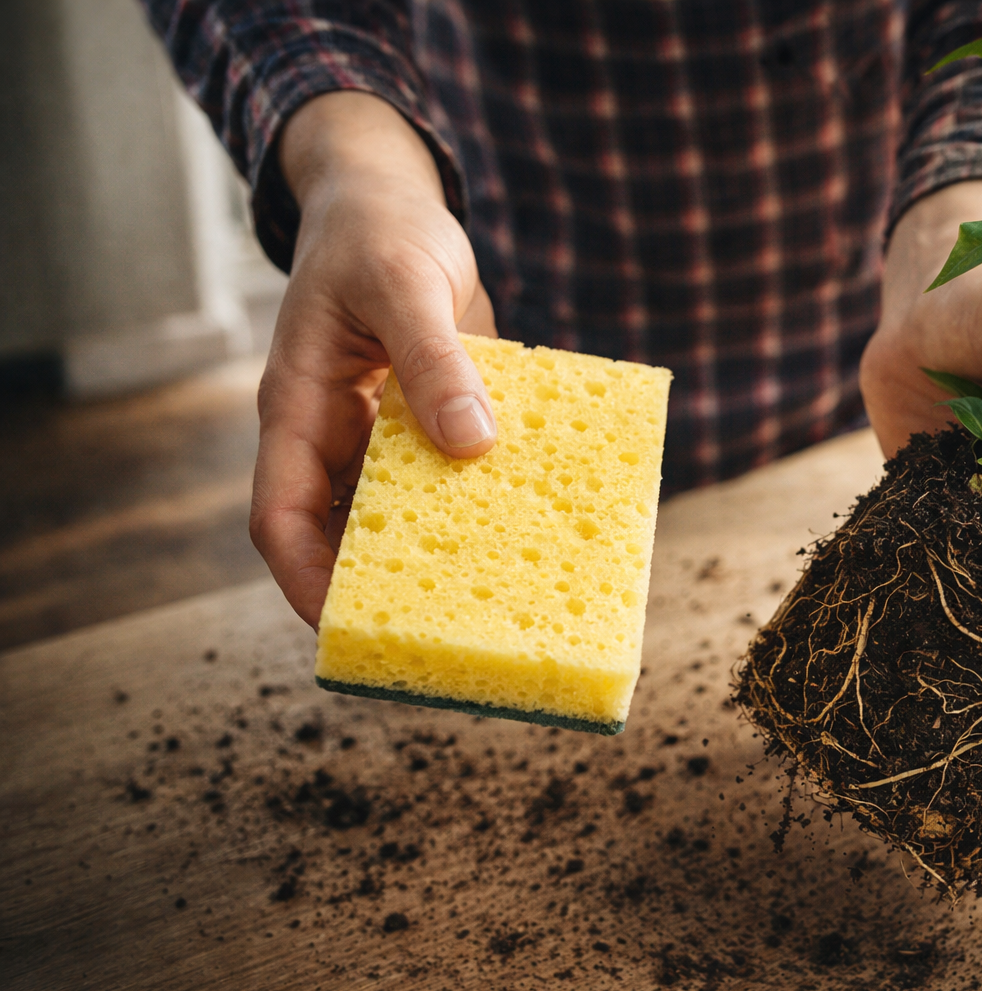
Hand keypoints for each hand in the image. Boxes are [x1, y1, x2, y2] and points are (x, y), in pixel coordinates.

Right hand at [250, 91, 497, 627]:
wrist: (395, 202)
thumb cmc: (379, 232)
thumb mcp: (403, 283)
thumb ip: (433, 359)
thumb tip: (472, 443)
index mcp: (299, 409)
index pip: (281, 516)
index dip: (304, 579)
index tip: (342, 626)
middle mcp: (338, 436)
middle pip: (345, 534)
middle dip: (383, 586)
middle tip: (444, 631)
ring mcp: (385, 434)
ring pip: (403, 513)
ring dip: (443, 548)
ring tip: (499, 593)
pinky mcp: (432, 423)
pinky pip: (452, 475)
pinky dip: (484, 498)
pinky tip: (534, 522)